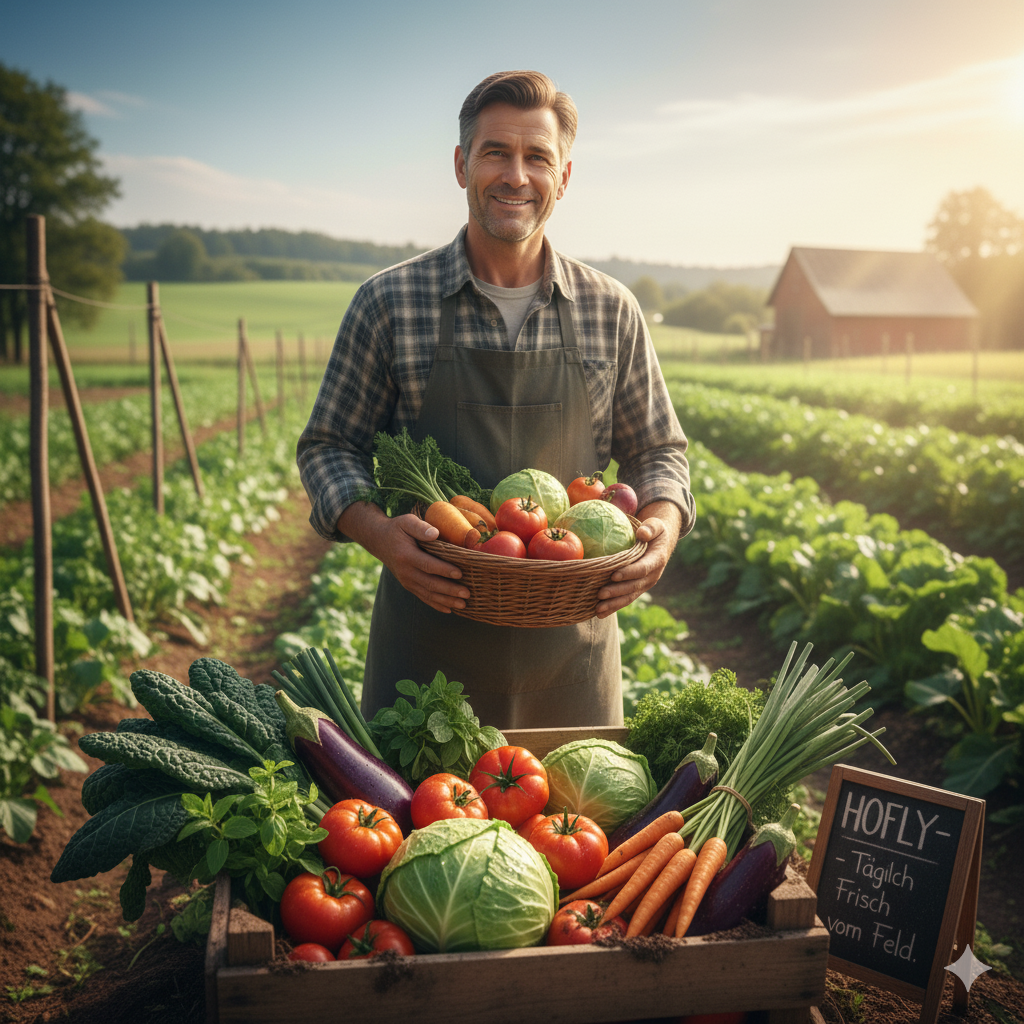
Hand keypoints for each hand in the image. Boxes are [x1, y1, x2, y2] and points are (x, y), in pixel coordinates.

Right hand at [337, 505, 469, 613]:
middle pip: (430, 583)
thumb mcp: (406, 522)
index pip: (428, 565)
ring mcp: (406, 581)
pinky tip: (449, 609)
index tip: (460, 573)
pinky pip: (423, 597)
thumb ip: (420, 527)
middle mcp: (405, 571)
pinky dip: (436, 604)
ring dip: (446, 601)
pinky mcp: (408, 585)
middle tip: (467, 593)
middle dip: (449, 590)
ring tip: (463, 604)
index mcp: (406, 555)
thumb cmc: (397, 529)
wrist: (379, 540)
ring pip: (428, 594)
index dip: (444, 570)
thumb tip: (435, 533)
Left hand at [594, 501, 681, 617]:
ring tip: (598, 610)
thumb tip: (642, 533)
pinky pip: (625, 599)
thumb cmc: (654, 531)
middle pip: (634, 586)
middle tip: (600, 594)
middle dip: (617, 592)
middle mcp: (652, 576)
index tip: (614, 575)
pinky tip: (599, 613)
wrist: (660, 544)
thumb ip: (651, 528)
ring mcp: (644, 584)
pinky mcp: (637, 589)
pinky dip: (613, 607)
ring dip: (614, 604)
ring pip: (629, 597)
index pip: (643, 568)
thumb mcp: (656, 525)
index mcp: (657, 560)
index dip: (630, 573)